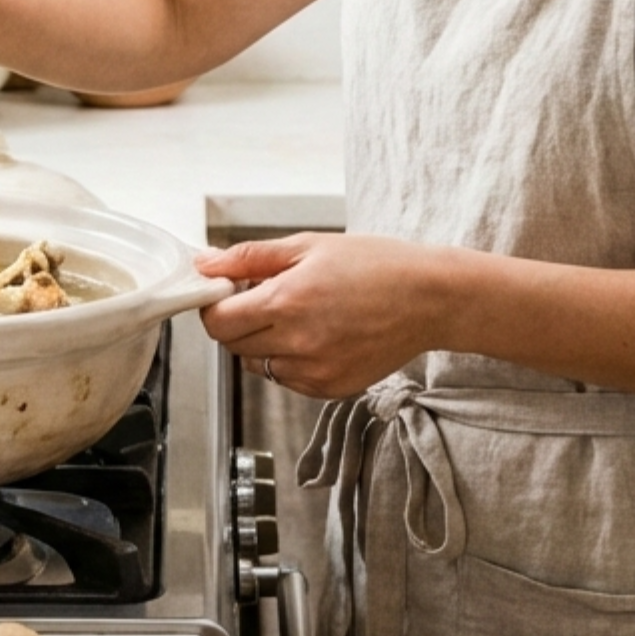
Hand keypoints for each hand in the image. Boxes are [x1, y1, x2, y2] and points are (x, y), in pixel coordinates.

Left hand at [195, 232, 447, 398]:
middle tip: (268, 296)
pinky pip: (287, 379)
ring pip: (258, 365)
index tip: (229, 291)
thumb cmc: (376, 265)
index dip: (215, 304)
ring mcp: (313, 372)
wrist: (430, 299)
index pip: (217, 321)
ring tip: (300, 314)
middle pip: (233, 344)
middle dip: (239, 320)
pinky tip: (318, 334)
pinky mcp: (330, 389)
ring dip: (263, 343)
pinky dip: (290, 360)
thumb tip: (204, 264)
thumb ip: (249, 257)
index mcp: (285, 303)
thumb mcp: (309, 246)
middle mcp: (296, 344)